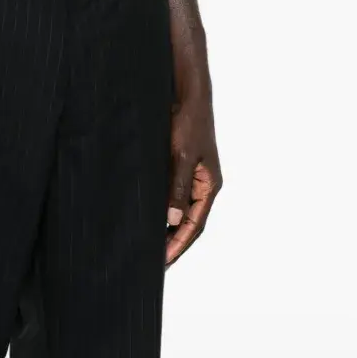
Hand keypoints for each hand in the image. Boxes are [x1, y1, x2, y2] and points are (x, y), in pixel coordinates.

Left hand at [165, 89, 222, 268]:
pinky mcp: (177, 169)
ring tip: (149, 249)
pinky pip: (170, 198)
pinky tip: (148, 221)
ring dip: (166, 231)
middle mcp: (201, 186)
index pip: (194, 225)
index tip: (163, 262)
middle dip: (173, 244)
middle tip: (154, 264)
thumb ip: (178, 188)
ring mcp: (190, 178)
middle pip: (188, 224)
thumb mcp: (182, 156)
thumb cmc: (189, 121)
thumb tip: (172, 220)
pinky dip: (160, 213)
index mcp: (208, 186)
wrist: (186, 93)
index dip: (179, 245)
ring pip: (178, 213)